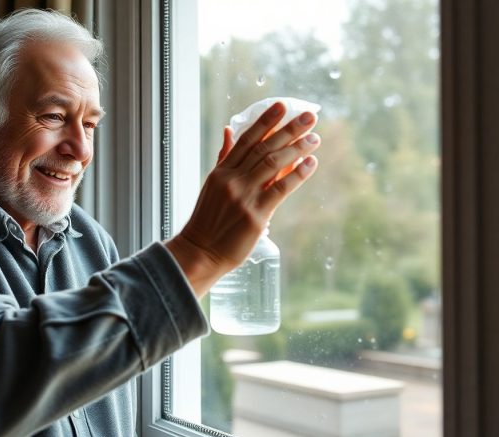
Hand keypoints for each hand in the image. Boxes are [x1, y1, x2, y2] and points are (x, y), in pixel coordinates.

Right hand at [166, 102, 319, 296]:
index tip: (282, 106)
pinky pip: (281, 189)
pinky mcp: (256, 215)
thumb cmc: (207, 221)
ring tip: (314, 138)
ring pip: (273, 164)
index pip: (246, 140)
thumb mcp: (212, 184)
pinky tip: (310, 163)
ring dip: (296, 148)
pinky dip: (297, 174)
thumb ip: (224, 157)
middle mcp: (232, 180)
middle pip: (263, 147)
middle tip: (309, 116)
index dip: (265, 121)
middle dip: (288, 129)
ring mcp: (243, 196)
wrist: (200, 252)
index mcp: (221, 172)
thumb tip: (228, 130)